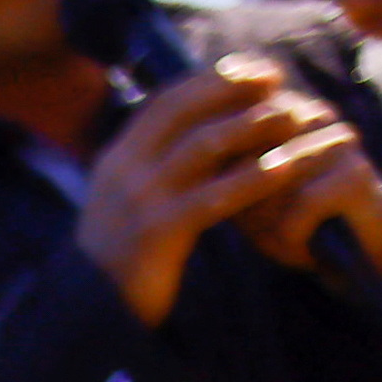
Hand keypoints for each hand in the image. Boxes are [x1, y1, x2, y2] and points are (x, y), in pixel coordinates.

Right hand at [75, 67, 381, 323]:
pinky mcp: (159, 232)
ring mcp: (139, 200)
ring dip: (251, 124)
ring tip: (290, 115)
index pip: (165, 99)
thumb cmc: (122, 255)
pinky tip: (286, 168)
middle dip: (234, 88)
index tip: (250, 68)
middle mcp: (124, 170)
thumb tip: (203, 131)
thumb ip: (156, 165)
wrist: (91, 313)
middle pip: (185, 110)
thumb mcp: (128, 200)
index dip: (211, 78)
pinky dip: (254, 177)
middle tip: (278, 79)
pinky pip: (215, 195)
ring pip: (203, 145)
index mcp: (116, 157)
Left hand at [216, 56, 381, 290]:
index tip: (230, 195)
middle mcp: (311, 115)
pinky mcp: (355, 174)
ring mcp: (337, 141)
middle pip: (246, 153)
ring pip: (271, 180)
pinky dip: (292, 233)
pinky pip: (301, 205)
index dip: (220, 171)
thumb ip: (213, 165)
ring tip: (282, 229)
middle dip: (241, 196)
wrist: (351, 252)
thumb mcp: (240, 188)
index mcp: (280, 108)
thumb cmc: (287, 217)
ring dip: (268, 217)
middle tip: (261, 219)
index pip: (227, 125)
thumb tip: (174, 152)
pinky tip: (301, 241)